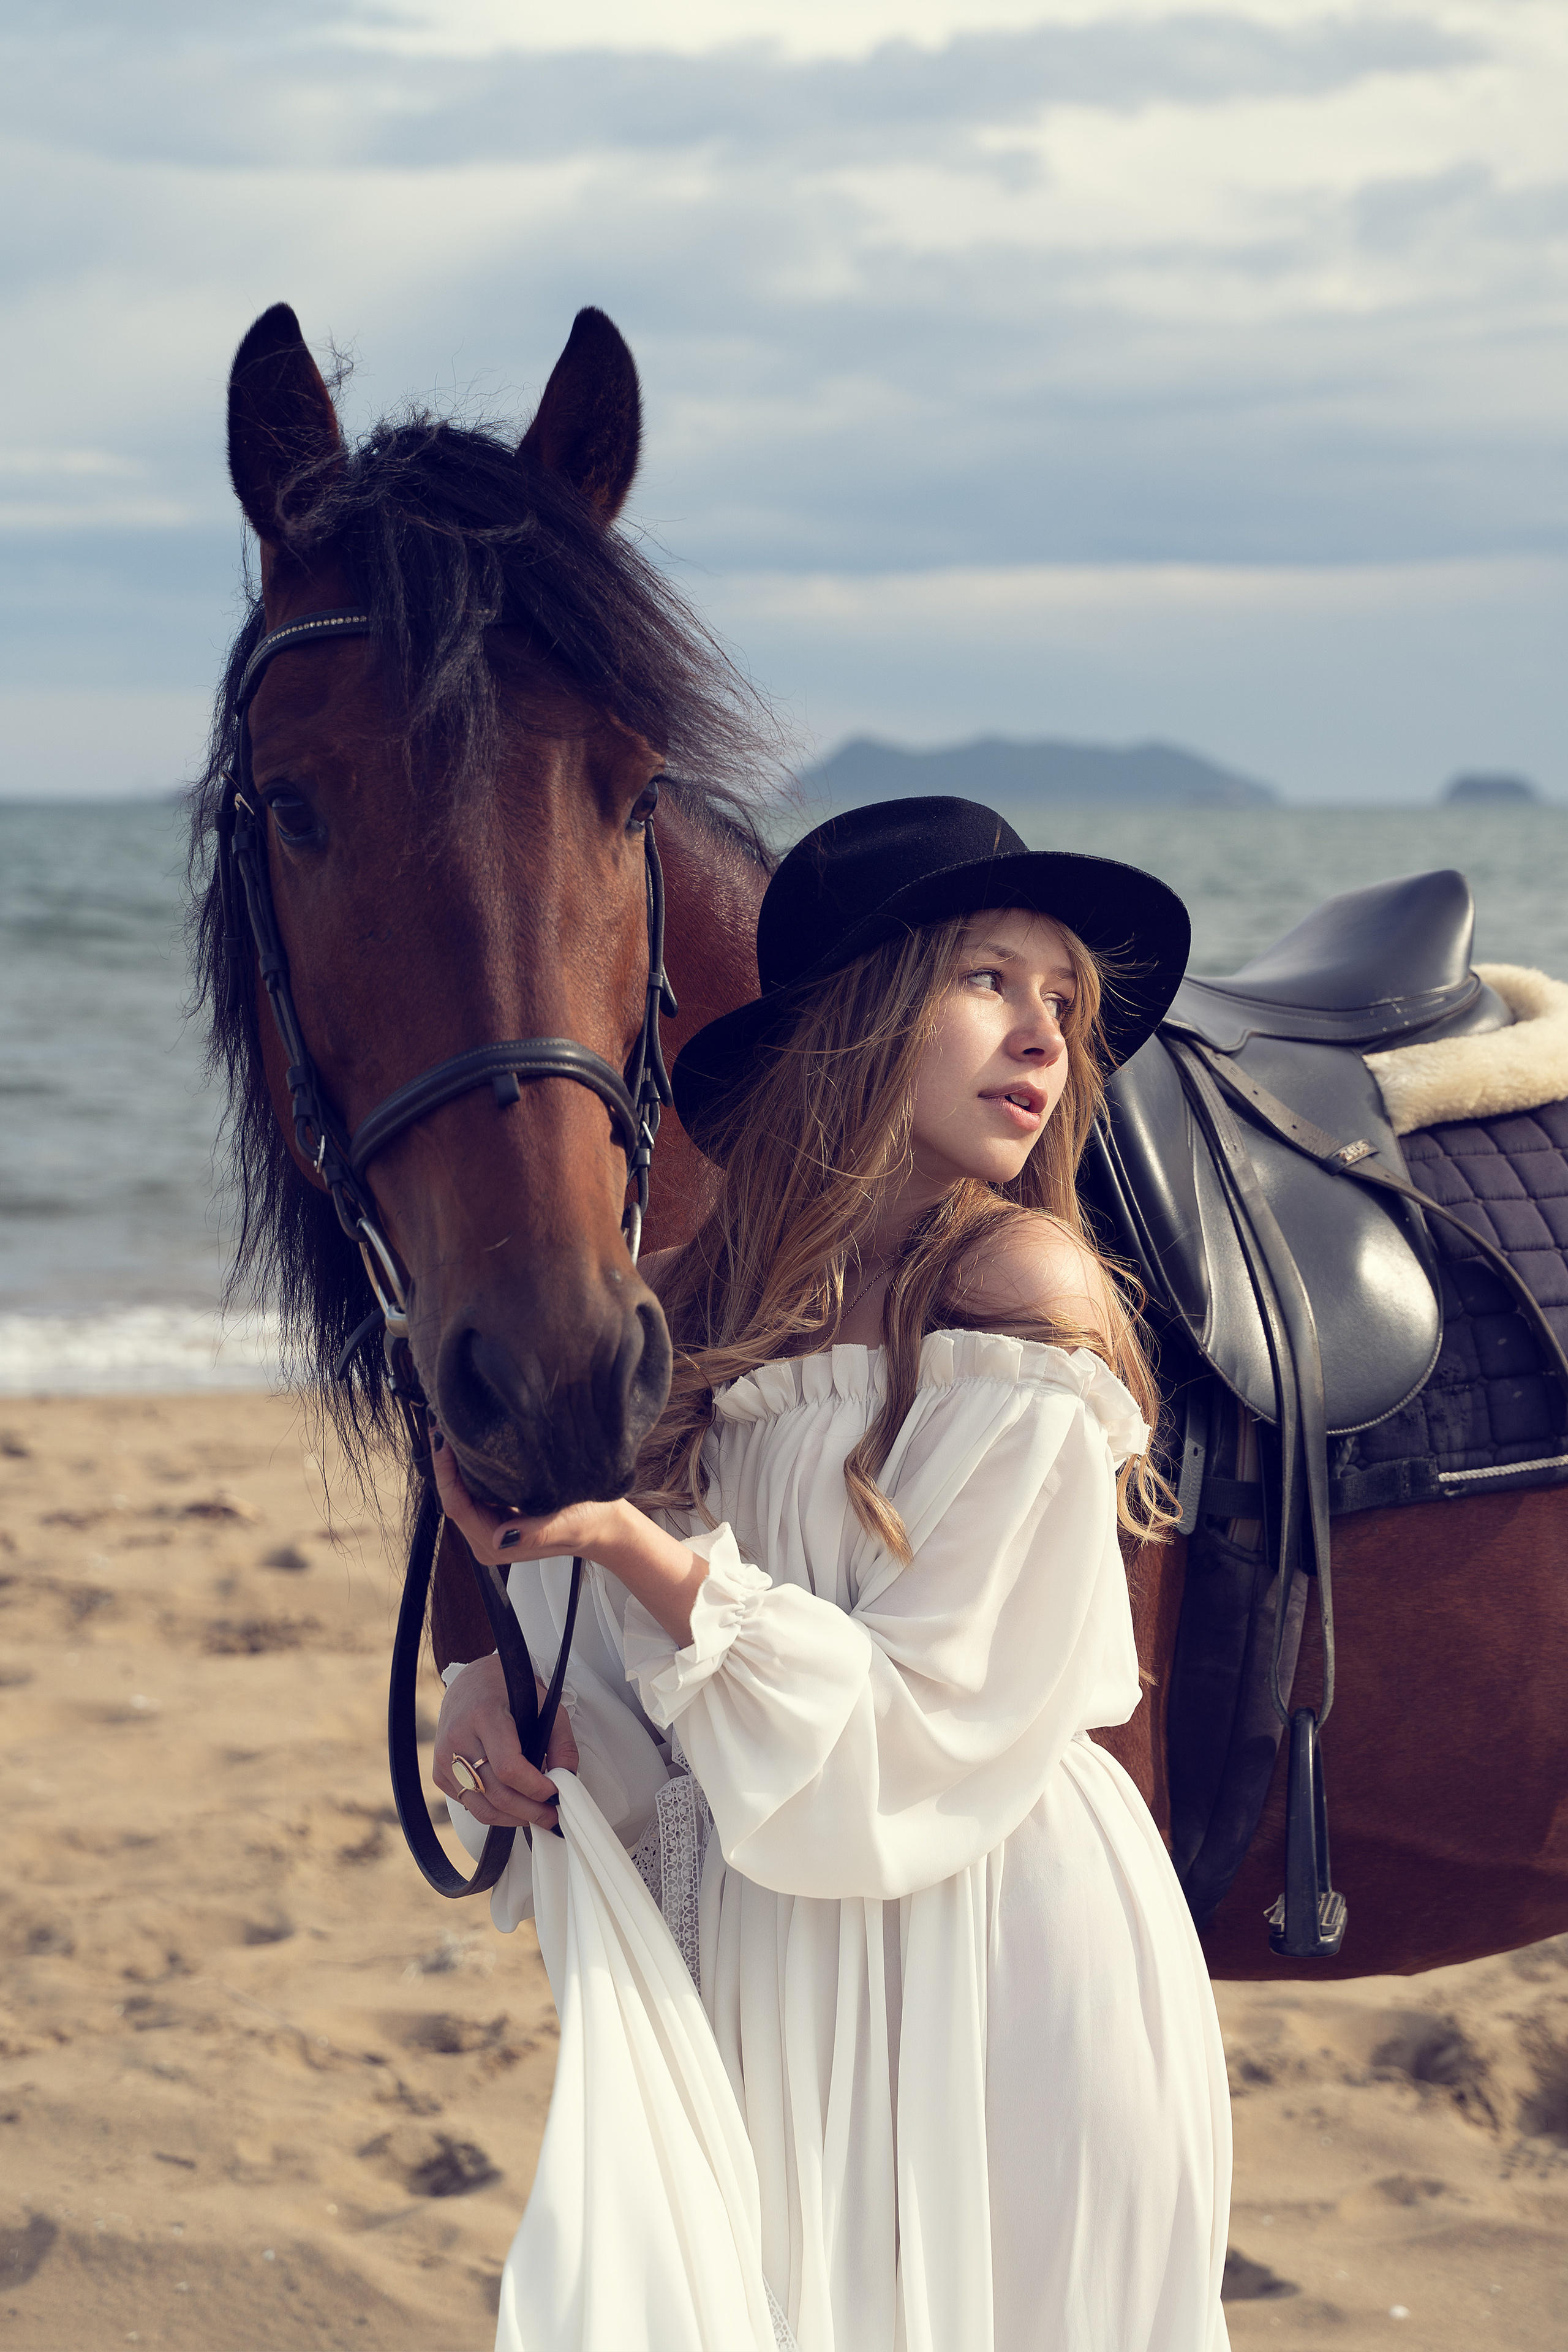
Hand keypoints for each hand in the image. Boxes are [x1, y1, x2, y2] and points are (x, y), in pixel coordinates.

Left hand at [428, 1409, 708, 1649]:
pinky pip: (474, 1491)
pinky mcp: (498, 1516)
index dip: (446, 1474)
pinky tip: (469, 1445)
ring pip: (462, 1493)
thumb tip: (500, 1537)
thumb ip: (533, 1533)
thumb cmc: (589, 1523)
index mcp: (496, 1545)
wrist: (607, 1525)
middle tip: (441, 1425)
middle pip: (454, 1499)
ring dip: (455, 1465)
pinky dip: (469, 1469)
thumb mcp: (564, 1524)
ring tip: (451, 1430)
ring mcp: (491, 1528)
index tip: (443, 1440)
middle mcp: (487, 1539)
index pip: (457, 1506)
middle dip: (446, 1465)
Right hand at [433, 1651, 579, 1831]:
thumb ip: (561, 1743)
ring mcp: (444, 1757)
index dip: (535, 1788)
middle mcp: (458, 1737)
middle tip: (551, 1816)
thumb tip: (567, 1782)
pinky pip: (468, 1804)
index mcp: (484, 1715)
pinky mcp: (439, 1772)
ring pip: (480, 1807)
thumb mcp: (544, 1704)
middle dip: (529, 1812)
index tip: (555, 1794)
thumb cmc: (509, 1689)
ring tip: (535, 1815)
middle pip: (495, 1793)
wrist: (472, 1681)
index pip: (508, 1768)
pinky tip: (512, 1803)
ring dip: (512, 1818)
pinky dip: (493, 1811)